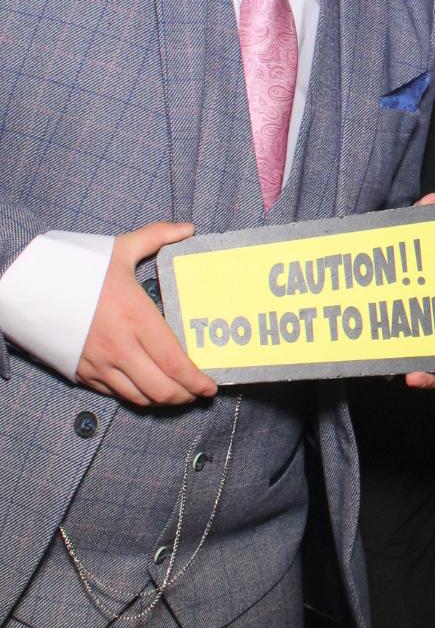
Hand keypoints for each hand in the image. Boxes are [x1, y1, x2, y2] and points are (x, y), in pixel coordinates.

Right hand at [77, 222, 216, 407]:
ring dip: (162, 400)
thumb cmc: (78, 268)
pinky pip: (115, 394)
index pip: (174, 362)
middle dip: (185, 396)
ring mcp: (100, 364)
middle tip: (196, 392)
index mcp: (135, 318)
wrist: (31, 287)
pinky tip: (145, 387)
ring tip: (176, 393)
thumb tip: (188, 228)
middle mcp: (120, 347)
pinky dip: (136, 395)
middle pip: (161, 389)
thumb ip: (157, 237)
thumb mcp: (119, 249)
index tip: (210, 386)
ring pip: (139, 397)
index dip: (195, 381)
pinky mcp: (82, 372)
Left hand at [404, 194, 434, 388]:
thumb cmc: (406, 263)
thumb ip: (424, 220)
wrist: (369, 280)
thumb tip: (434, 199)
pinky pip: (421, 372)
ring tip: (421, 378)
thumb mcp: (414, 240)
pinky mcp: (411, 356)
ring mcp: (433, 345)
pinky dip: (418, 376)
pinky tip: (408, 374)